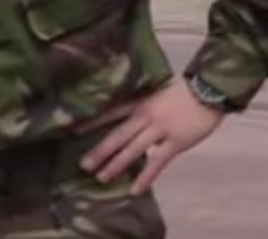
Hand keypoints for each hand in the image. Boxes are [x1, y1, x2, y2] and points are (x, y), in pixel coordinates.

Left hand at [79, 78, 224, 193]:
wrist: (207, 91)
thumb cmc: (181, 91)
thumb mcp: (153, 92)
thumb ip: (140, 104)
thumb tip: (126, 115)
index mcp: (137, 103)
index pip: (109, 114)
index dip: (91, 123)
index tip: (73, 131)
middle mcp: (143, 117)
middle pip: (116, 136)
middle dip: (99, 151)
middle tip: (83, 164)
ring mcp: (158, 131)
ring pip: (132, 150)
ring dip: (115, 165)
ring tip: (101, 177)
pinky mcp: (174, 143)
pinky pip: (157, 163)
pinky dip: (145, 177)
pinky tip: (135, 189)